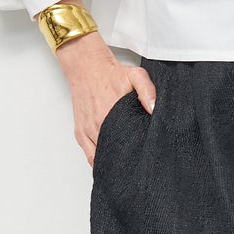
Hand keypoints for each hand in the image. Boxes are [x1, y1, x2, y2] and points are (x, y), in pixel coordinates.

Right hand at [54, 32, 156, 165]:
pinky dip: (99, 162)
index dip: (136, 154)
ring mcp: (87, 131)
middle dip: (126, 160)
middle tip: (137, 163)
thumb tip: (154, 109)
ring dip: (113, 162)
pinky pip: (89, 156)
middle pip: (115, 154)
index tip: (144, 157)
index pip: (127, 145)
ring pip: (101, 158)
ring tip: (125, 166)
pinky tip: (110, 163)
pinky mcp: (80, 133)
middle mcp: (98, 125)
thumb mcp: (136, 75)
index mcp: (111, 114)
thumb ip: (148, 91)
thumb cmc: (109, 73)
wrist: (86, 67)